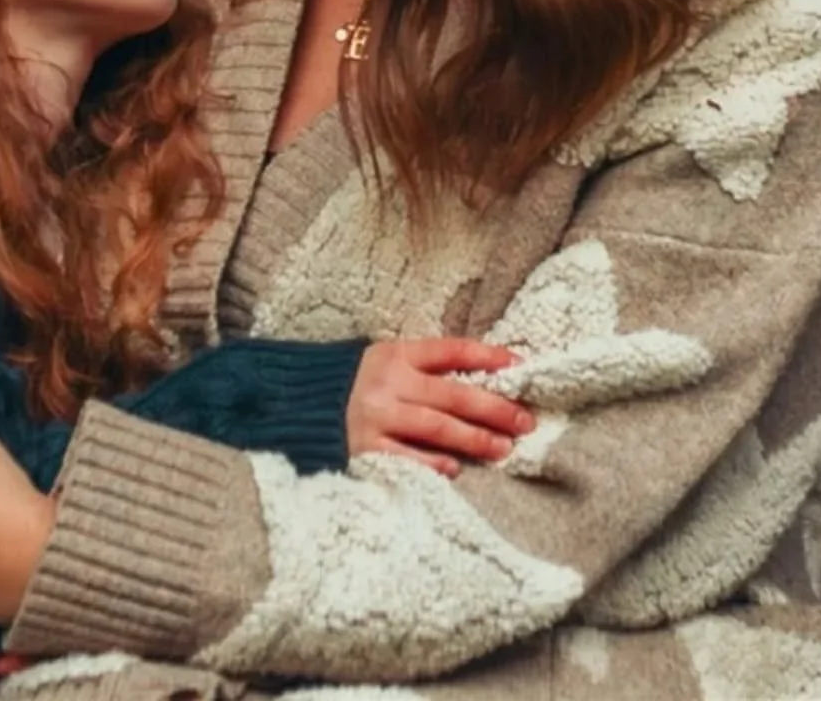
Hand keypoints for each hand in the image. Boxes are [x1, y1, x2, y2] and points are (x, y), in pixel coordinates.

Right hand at [347, 338, 532, 476]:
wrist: (295, 402)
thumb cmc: (353, 382)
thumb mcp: (384, 361)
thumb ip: (423, 367)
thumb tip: (479, 379)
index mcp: (396, 354)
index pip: (450, 350)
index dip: (487, 356)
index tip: (518, 364)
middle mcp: (389, 382)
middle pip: (453, 394)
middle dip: (494, 408)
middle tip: (525, 421)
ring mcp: (377, 416)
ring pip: (437, 427)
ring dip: (475, 439)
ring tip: (503, 448)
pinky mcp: (365, 448)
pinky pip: (408, 458)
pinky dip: (433, 464)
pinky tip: (455, 469)